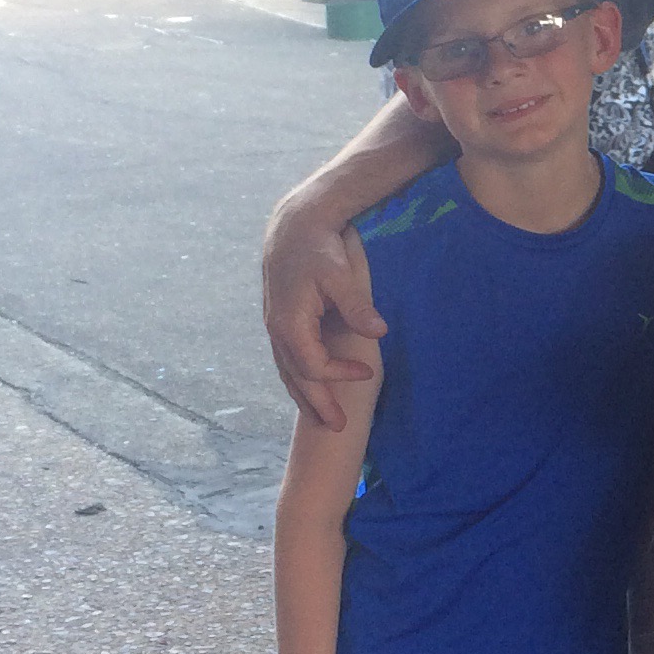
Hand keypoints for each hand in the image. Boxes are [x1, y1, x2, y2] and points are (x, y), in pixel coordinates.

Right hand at [263, 187, 385, 430]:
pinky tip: (307, 386)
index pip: (315, 366)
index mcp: (290, 324)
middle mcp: (277, 330)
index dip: (341, 375)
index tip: (369, 373)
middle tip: (338, 428)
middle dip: (317, 404)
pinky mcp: (278, 320)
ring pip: (287, 370)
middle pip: (296, 378)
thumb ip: (358, 306)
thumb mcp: (340, 275)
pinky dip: (297, 377)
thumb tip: (379, 332)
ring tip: (321, 418)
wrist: (294, 224)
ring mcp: (274, 326)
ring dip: (304, 396)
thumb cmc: (318, 248)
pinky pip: (286, 358)